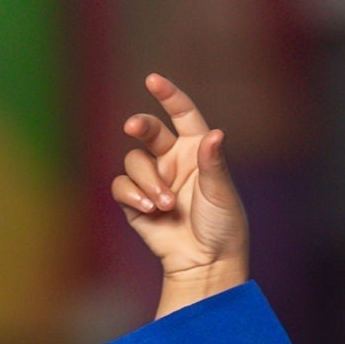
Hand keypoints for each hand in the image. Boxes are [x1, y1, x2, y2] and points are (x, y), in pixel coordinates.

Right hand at [113, 73, 249, 314]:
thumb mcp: (221, 192)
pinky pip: (123, 186)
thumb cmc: (221, 227)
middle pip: (149, 130)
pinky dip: (133, 195)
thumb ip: (213, 162)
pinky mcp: (137, 203)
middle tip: (133, 128)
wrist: (206, 263)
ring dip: (148, 181)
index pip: (182, 114)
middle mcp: (172, 160)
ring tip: (165, 205)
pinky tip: (150, 209)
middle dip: (140, 125)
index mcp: (195, 150)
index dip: (168, 95)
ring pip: (134, 161)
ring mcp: (154, 180)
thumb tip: (214, 134)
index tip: (153, 80)